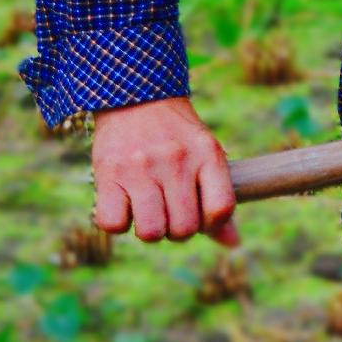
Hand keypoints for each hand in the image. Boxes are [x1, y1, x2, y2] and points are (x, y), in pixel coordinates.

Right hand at [91, 96, 238, 246]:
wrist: (136, 98)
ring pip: (150, 232)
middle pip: (184, 229)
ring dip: (150, 231)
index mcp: (208, 155)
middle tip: (171, 211)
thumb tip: (233, 244)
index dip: (212, 223)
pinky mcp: (109, 174)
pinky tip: (124, 204)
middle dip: (178, 231)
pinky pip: (113, 224)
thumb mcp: (206, 156)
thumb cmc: (178, 136)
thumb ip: (217, 198)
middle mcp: (177, 160)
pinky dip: (118, 223)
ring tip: (149, 210)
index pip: (221, 209)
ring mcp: (141, 167)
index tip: (202, 215)